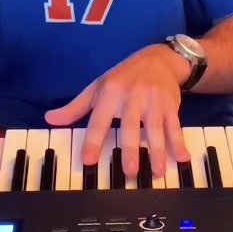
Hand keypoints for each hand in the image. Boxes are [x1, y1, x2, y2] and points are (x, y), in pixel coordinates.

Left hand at [45, 45, 191, 177]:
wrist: (158, 59)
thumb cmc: (123, 76)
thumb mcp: (97, 87)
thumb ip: (75, 107)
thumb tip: (50, 119)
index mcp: (110, 94)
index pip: (99, 121)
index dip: (93, 140)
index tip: (88, 160)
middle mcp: (132, 97)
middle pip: (131, 126)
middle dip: (131, 149)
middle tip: (130, 171)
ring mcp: (153, 101)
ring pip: (156, 129)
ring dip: (157, 151)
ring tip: (158, 172)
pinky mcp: (170, 105)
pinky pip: (175, 125)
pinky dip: (179, 142)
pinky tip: (182, 158)